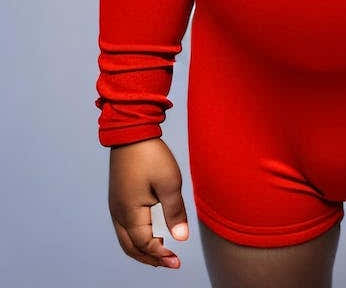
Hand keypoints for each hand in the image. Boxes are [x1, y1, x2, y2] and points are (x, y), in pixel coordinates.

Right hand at [107, 137, 189, 268]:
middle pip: (131, 248)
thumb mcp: (169, 183)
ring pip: (126, 239)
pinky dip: (136, 238)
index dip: (161, 255)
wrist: (132, 132)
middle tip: (170, 262)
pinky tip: (151, 233)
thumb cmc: (151, 155)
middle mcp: (118, 213)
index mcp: (129, 213)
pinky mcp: (118, 198)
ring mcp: (115, 205)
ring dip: (142, 250)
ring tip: (161, 252)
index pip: (145, 245)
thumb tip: (181, 238)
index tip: (177, 260)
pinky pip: (124, 227)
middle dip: (150, 258)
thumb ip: (175, 212)